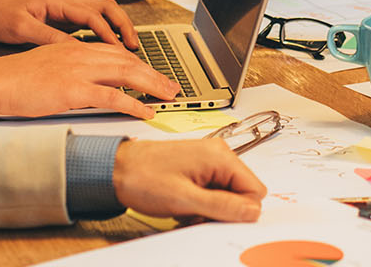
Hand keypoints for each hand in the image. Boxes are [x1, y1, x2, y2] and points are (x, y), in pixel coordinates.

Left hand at [0, 0, 138, 49]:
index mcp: (58, 1)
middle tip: (134, 47)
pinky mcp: (64, 17)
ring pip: (103, 12)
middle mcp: (66, 0)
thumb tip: (75, 50)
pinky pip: (93, 21)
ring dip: (118, 28)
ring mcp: (66, 8)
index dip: (109, 32)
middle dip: (123, 26)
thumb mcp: (23, 29)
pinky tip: (110, 48)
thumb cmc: (0, 17)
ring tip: (129, 47)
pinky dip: (106, 32)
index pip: (93, 14)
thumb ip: (50, 38)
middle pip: (107, 7)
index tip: (119, 50)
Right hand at [0, 42, 177, 124]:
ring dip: (152, 86)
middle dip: (153, 74)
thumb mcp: (47, 68)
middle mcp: (80, 54)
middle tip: (171, 86)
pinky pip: (112, 96)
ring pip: (126, 74)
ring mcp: (78, 70)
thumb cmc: (14, 80)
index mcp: (74, 49)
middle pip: (127, 61)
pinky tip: (146, 111)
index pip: (115, 52)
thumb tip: (85, 85)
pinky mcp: (73, 89)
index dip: (138, 63)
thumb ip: (69, 72)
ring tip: (168, 96)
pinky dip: (134, 103)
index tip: (152, 74)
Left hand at [111, 139, 265, 222]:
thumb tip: (251, 212)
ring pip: (226, 194)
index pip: (254, 190)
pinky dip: (201, 203)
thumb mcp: (184, 199)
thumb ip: (222, 206)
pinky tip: (183, 204)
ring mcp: (207, 160)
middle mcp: (217, 154)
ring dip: (210, 208)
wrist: (116, 168)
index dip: (240, 210)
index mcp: (220, 156)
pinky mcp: (197, 167)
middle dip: (223, 210)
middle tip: (197, 215)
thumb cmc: (142, 176)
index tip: (217, 217)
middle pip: (241, 192)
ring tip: (186, 209)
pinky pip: (213, 191)